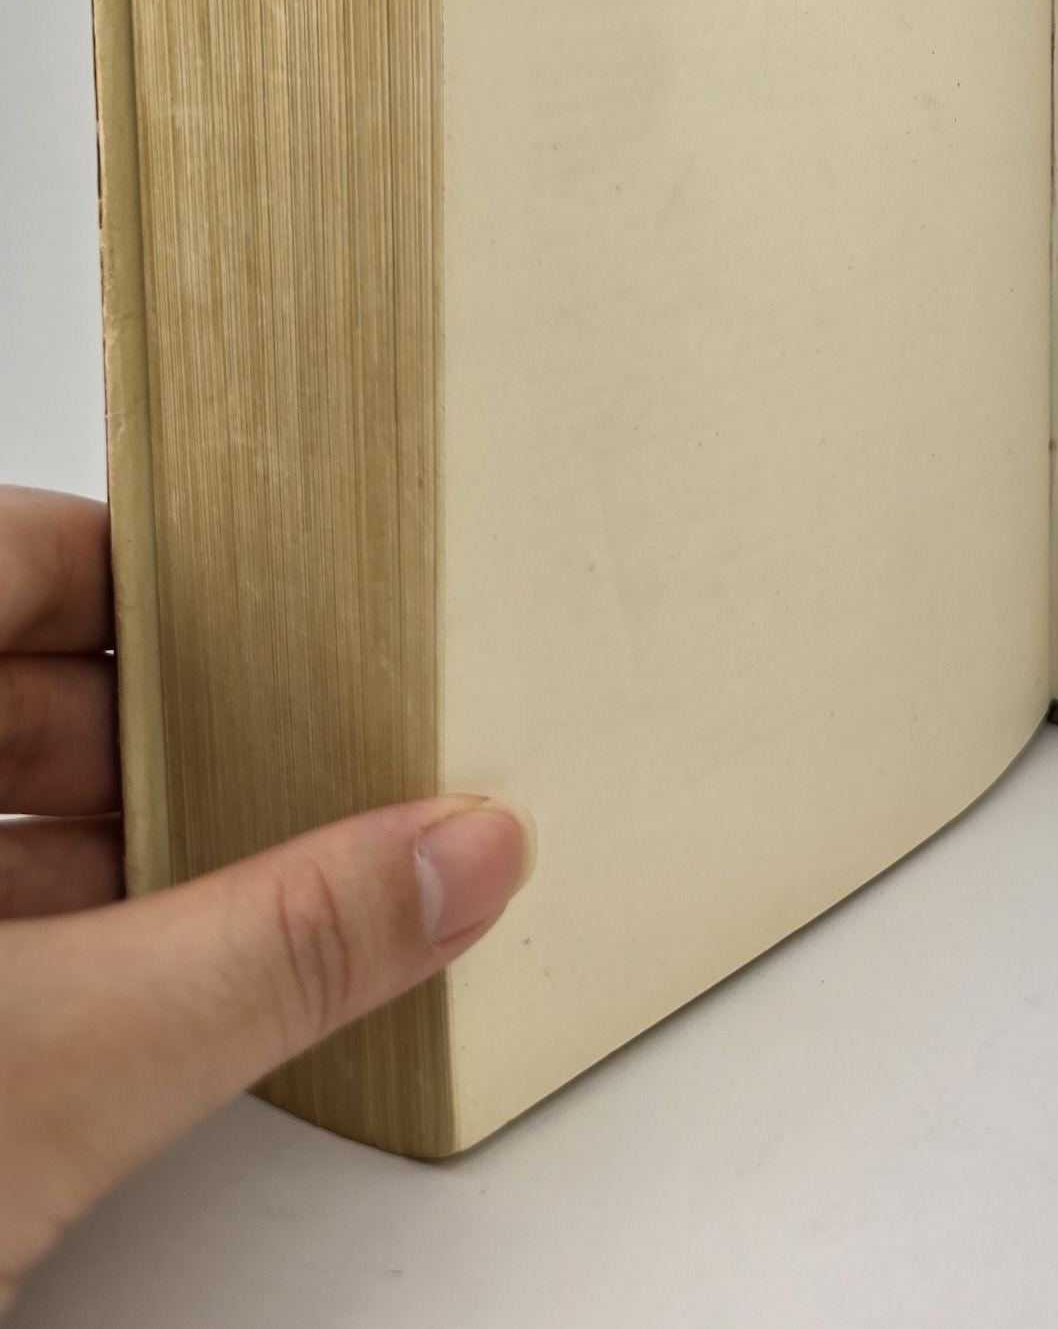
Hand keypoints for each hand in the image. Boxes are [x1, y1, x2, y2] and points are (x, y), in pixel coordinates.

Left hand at [0, 485, 532, 1308]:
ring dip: (79, 847)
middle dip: (140, 738)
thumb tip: (451, 858)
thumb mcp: (52, 1071)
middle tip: (276, 781)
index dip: (145, 583)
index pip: (13, 549)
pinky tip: (99, 1000)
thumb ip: (276, 948)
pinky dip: (14, 930)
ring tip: (214, 903)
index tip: (265, 638)